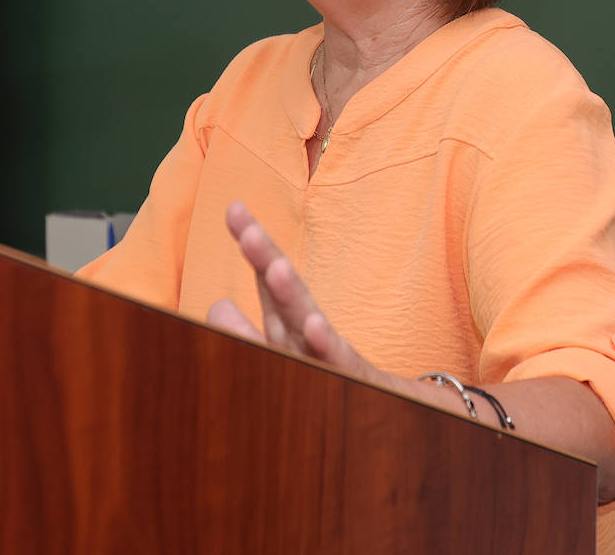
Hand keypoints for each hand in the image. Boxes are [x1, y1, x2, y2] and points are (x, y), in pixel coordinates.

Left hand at [206, 201, 380, 385]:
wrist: (397, 407)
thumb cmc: (332, 377)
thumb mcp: (285, 353)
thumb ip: (246, 331)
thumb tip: (218, 304)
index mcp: (290, 323)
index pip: (270, 277)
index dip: (253, 243)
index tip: (235, 208)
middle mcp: (309, 333)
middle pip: (286, 292)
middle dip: (267, 258)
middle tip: (248, 229)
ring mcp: (331, 356)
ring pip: (308, 326)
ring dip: (292, 297)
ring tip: (275, 268)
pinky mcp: (354, 381)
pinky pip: (337, 363)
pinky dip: (326, 346)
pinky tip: (315, 326)